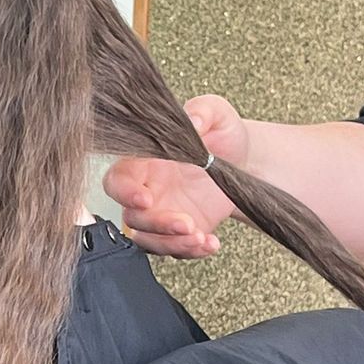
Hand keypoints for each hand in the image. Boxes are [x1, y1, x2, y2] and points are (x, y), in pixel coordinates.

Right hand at [102, 95, 249, 257]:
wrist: (244, 161)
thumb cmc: (222, 134)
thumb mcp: (217, 114)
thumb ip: (202, 112)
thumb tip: (193, 121)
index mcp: (144, 161)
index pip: (118, 179)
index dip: (125, 192)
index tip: (146, 199)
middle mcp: (147, 190)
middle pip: (132, 217)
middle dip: (157, 224)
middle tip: (186, 223)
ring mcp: (161, 214)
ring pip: (148, 240)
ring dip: (171, 244)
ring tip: (200, 238)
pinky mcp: (179, 232)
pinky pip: (175, 250)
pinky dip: (191, 251)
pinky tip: (210, 242)